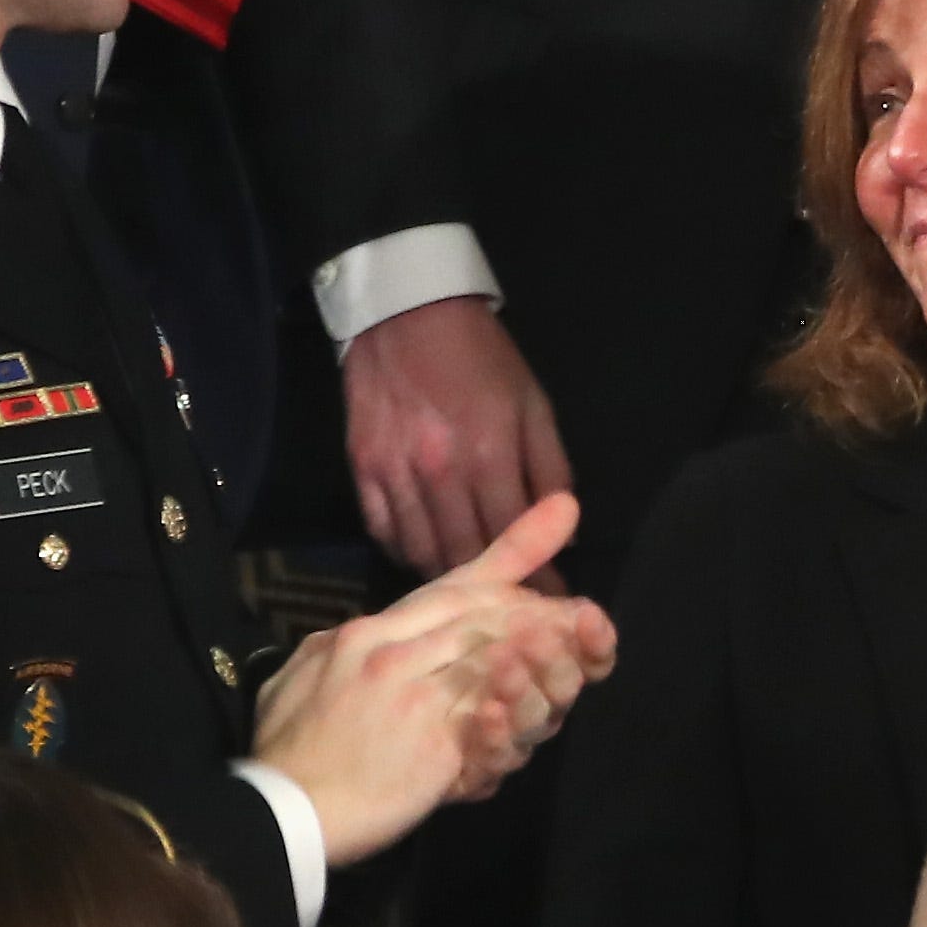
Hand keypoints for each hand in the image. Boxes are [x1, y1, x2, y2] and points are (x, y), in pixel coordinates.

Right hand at [253, 490, 618, 861]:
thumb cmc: (284, 751)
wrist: (276, 815)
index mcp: (364, 634)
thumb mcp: (296, 678)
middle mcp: (391, 654)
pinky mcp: (432, 745)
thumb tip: (356, 632)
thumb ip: (334, 649)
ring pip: (495, 659)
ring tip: (577, 646)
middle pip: (482, 616)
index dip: (505, 564)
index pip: (446, 590)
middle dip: (539, 612)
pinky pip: (490, 719)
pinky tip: (541, 701)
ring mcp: (414, 698)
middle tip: (583, 614)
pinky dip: (518, 708)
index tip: (551, 535)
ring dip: (541, 654)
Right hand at [341, 295, 572, 577]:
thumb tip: (565, 529)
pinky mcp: (361, 469)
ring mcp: (394, 472)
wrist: (407, 311)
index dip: (535, 579)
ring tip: (474, 593)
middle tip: (514, 614)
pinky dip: (407, 553)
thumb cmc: (482, 358)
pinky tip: (428, 558)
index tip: (552, 605)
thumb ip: (551, 468)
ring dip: (449, 580)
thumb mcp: (533, 404)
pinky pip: (384, 532)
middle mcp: (438, 472)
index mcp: (489, 454)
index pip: (514, 539)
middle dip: (494, 593)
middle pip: (465, 556)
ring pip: (421, 553)